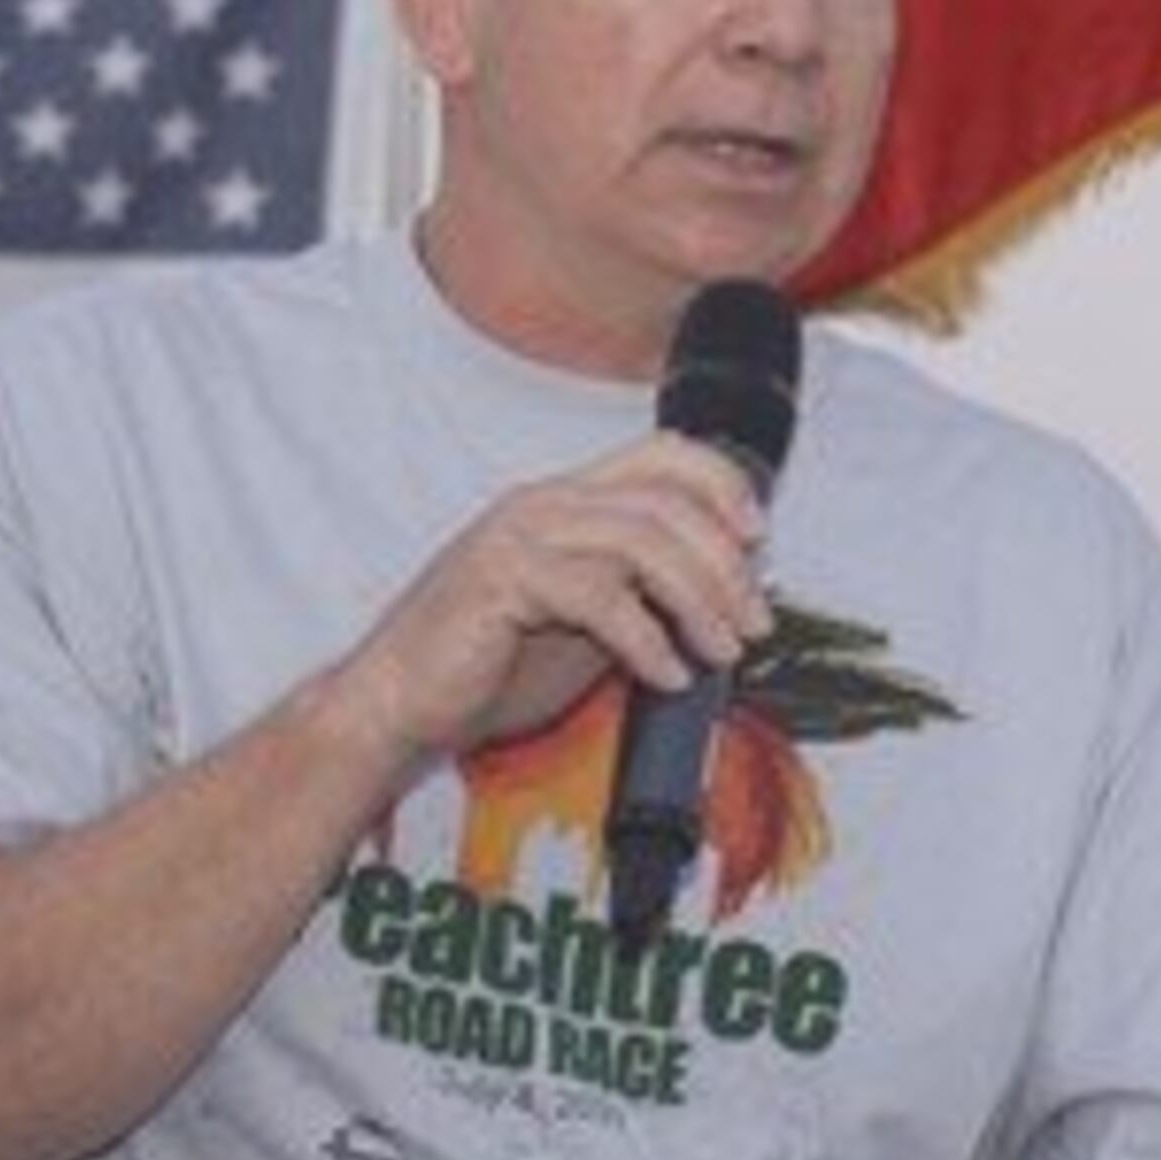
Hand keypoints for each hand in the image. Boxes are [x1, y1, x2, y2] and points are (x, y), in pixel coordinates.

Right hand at [323, 433, 771, 766]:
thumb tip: (726, 594)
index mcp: (567, 501)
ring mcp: (520, 535)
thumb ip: (644, 594)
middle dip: (725, 564)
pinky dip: (647, 639)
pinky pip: (599, 596)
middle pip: (666, 501)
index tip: (760, 539)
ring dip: (698, 600)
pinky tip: (666, 674)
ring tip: (720, 652)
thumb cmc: (488, 666)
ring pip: (641, 541)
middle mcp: (545, 503)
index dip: (722, 484)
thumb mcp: (588, 622)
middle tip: (753, 623)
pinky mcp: (501, 580)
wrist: (401, 705)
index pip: (663, 454)